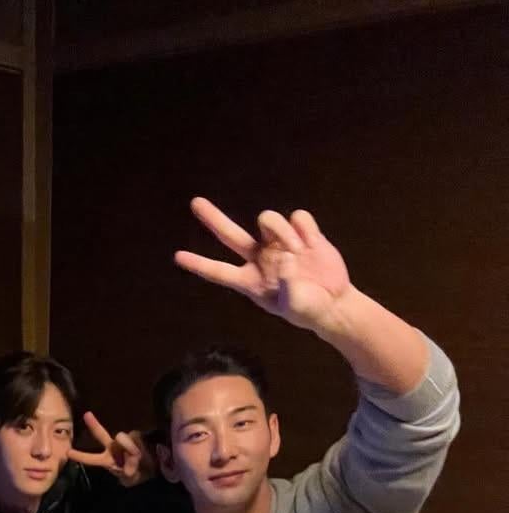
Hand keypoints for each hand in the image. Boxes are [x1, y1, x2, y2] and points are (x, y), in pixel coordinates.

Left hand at [70, 413, 146, 486]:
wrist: (152, 468)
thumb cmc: (136, 473)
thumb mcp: (131, 476)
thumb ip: (129, 469)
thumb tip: (131, 456)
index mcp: (107, 459)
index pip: (92, 459)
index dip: (81, 456)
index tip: (68, 453)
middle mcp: (113, 447)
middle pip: (101, 435)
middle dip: (94, 426)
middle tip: (86, 415)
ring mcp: (124, 441)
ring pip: (122, 439)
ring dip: (130, 447)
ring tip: (137, 458)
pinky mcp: (137, 436)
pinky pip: (136, 438)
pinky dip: (138, 446)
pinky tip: (143, 452)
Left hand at [175, 198, 352, 332]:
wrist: (334, 302)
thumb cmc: (309, 310)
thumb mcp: (296, 305)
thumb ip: (287, 284)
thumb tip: (284, 257)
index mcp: (250, 281)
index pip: (219, 271)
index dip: (199, 264)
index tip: (177, 257)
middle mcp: (260, 258)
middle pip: (230, 235)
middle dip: (213, 218)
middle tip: (194, 203)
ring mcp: (279, 243)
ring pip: (268, 219)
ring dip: (284, 231)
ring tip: (301, 251)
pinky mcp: (301, 233)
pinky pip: (297, 216)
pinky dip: (306, 228)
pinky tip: (313, 244)